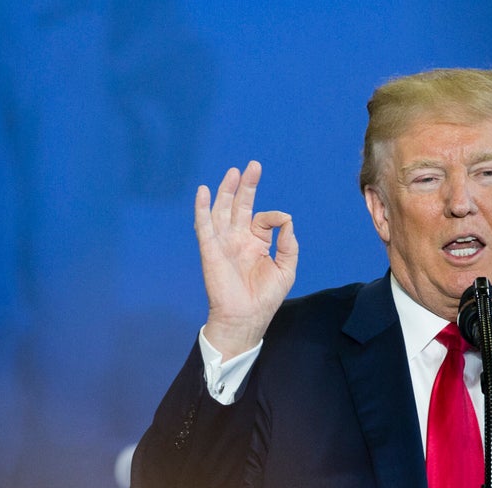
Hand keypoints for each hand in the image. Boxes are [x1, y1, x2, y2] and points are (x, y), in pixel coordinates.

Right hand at [194, 160, 298, 356]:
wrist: (246, 318)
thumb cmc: (265, 298)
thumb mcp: (286, 269)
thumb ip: (289, 244)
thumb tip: (286, 219)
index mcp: (257, 243)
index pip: (263, 218)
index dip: (273, 216)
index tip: (281, 221)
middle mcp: (239, 239)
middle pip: (240, 206)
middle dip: (246, 186)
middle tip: (253, 166)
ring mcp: (223, 243)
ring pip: (222, 211)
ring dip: (226, 191)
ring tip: (233, 172)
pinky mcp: (210, 250)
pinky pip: (204, 226)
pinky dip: (202, 208)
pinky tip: (204, 192)